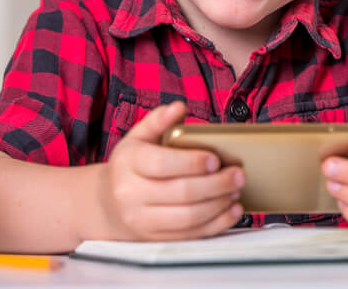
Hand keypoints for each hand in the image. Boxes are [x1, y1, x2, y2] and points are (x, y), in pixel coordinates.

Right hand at [98, 102, 244, 240]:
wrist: (109, 203)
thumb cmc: (131, 165)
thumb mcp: (138, 138)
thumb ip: (158, 120)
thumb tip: (178, 107)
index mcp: (128, 163)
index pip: (162, 164)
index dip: (191, 162)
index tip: (215, 159)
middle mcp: (130, 194)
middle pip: (181, 193)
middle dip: (216, 184)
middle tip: (238, 174)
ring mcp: (142, 221)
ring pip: (189, 218)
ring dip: (219, 204)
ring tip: (236, 190)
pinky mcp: (155, 240)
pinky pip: (191, 235)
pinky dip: (216, 224)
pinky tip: (231, 210)